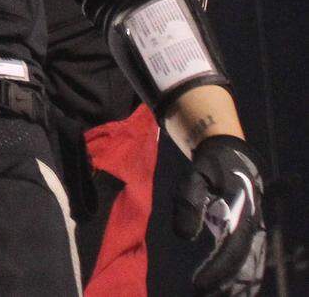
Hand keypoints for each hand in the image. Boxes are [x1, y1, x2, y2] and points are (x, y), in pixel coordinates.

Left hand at [174, 135, 265, 294]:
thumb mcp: (196, 174)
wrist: (231, 155)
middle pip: (244, 265)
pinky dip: (241, 278)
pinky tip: (229, 292)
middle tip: (201, 295)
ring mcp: (254, 231)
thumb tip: (184, 236)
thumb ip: (189, 201)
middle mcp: (252, 226)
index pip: (231, 251)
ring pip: (250, 267)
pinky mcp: (249, 233)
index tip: (198, 284)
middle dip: (225, 285)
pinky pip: (249, 261)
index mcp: (242, 213)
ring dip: (236, 286)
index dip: (217, 271)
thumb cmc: (211, 165)